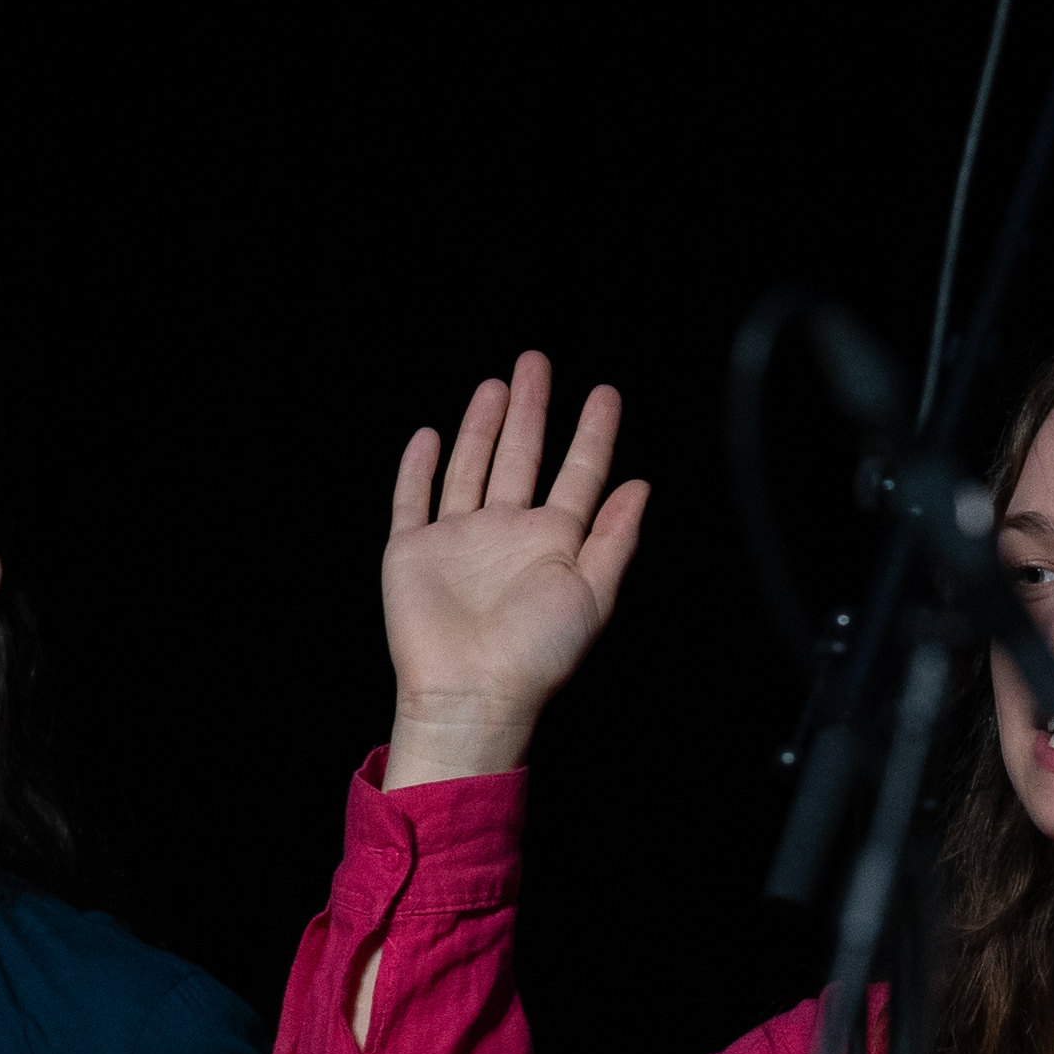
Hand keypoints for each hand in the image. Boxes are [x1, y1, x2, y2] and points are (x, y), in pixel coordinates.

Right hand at [375, 351, 649, 787]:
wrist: (471, 691)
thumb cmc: (537, 654)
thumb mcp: (594, 593)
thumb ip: (616, 537)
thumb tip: (640, 487)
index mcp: (553, 542)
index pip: (579, 473)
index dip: (593, 433)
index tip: (605, 392)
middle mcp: (506, 533)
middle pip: (521, 456)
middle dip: (532, 410)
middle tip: (536, 362)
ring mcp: (459, 539)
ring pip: (472, 468)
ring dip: (482, 427)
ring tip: (496, 385)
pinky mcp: (413, 551)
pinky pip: (413, 499)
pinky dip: (418, 468)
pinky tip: (429, 437)